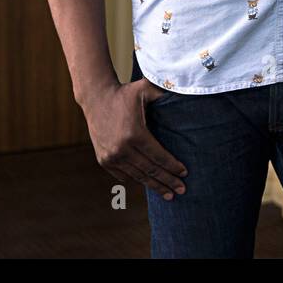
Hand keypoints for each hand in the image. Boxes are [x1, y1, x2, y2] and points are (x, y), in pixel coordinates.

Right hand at [81, 78, 188, 199]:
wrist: (95, 98)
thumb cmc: (124, 93)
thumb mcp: (145, 89)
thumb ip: (164, 91)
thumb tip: (187, 88)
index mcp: (134, 133)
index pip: (158, 156)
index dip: (172, 166)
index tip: (185, 173)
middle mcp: (121, 148)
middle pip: (150, 170)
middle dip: (168, 181)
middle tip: (182, 190)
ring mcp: (111, 156)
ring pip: (137, 176)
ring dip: (154, 186)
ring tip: (169, 194)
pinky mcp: (104, 160)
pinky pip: (124, 175)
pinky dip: (137, 180)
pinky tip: (149, 184)